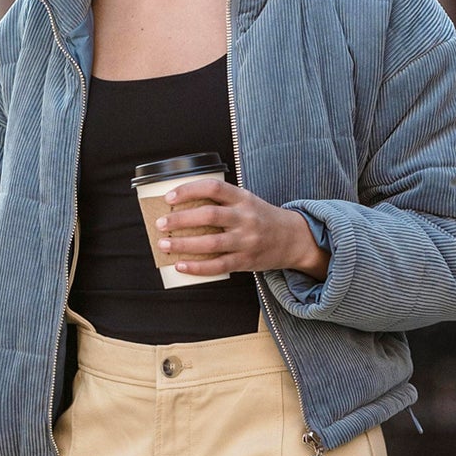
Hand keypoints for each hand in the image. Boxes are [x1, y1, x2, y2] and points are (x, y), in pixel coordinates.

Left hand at [155, 178, 329, 280]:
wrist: (294, 239)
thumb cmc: (262, 218)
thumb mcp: (247, 201)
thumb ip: (222, 202)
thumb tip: (183, 207)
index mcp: (243, 198)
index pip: (214, 188)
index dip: (189, 190)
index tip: (169, 197)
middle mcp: (245, 218)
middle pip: (209, 215)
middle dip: (180, 219)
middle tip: (161, 223)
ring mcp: (246, 240)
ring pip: (211, 242)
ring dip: (184, 244)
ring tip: (164, 244)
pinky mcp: (246, 261)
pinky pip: (218, 265)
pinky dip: (197, 267)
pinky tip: (181, 265)